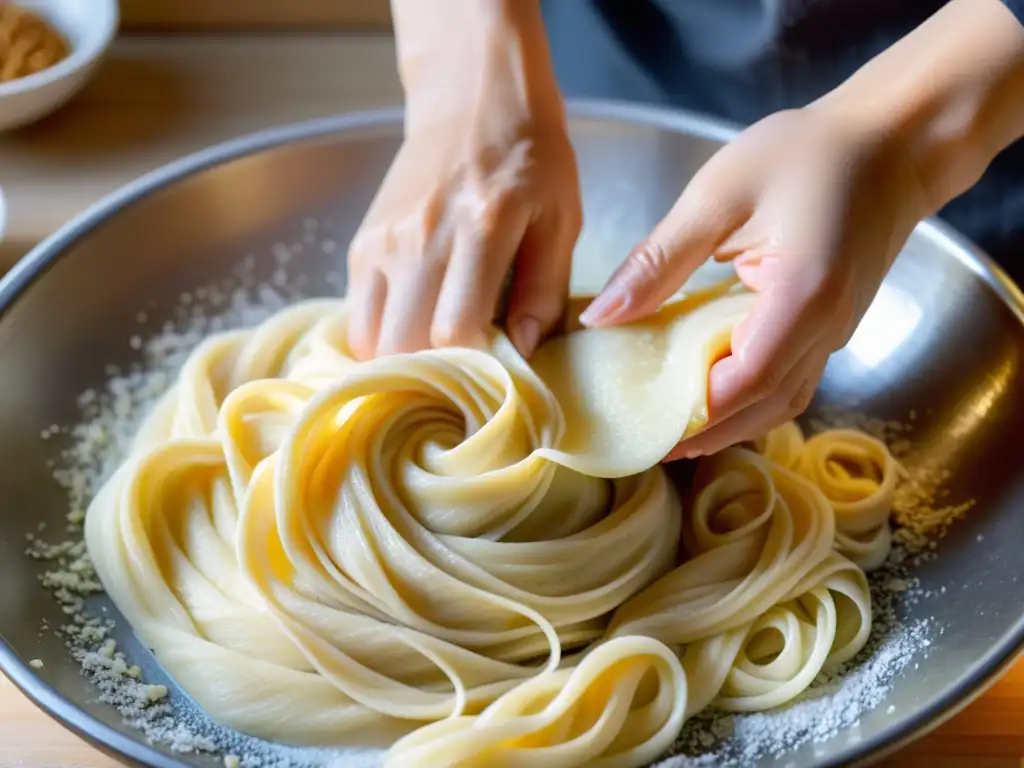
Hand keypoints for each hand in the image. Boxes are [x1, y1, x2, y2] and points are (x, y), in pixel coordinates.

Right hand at [346, 0, 580, 360]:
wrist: (472, 100)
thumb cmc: (530, 160)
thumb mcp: (561, 218)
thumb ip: (544, 289)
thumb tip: (521, 352)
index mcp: (480, 226)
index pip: (456, 329)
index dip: (475, 367)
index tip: (497, 374)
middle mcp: (420, 235)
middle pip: (405, 343)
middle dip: (435, 376)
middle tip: (466, 379)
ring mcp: (382, 240)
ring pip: (372, 339)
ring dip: (403, 363)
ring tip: (438, 363)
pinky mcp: (361, 244)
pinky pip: (358, 317)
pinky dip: (383, 339)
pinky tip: (416, 334)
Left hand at [579, 105, 929, 458]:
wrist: (891, 143)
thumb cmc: (807, 154)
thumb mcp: (717, 195)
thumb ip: (658, 260)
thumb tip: (600, 317)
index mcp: (803, 292)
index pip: (747, 376)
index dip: (695, 410)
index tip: (642, 422)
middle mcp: (827, 326)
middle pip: (762, 404)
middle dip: (704, 431)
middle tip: (643, 440)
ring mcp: (835, 333)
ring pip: (779, 403)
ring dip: (728, 424)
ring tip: (669, 429)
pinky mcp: (831, 328)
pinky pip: (789, 382)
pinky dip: (748, 400)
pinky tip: (709, 396)